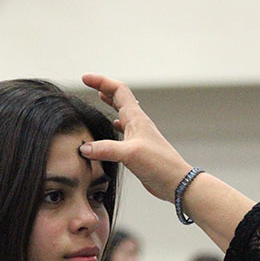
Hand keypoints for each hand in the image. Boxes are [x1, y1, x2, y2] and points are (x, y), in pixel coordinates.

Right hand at [80, 74, 191, 202]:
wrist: (176, 182)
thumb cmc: (159, 165)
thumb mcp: (129, 154)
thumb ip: (105, 149)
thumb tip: (84, 147)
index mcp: (136, 119)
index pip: (118, 91)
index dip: (101, 81)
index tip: (85, 78)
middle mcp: (138, 124)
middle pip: (120, 98)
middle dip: (104, 88)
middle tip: (89, 84)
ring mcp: (138, 136)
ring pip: (122, 112)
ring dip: (110, 103)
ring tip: (99, 98)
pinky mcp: (138, 149)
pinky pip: (124, 130)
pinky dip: (114, 124)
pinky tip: (111, 128)